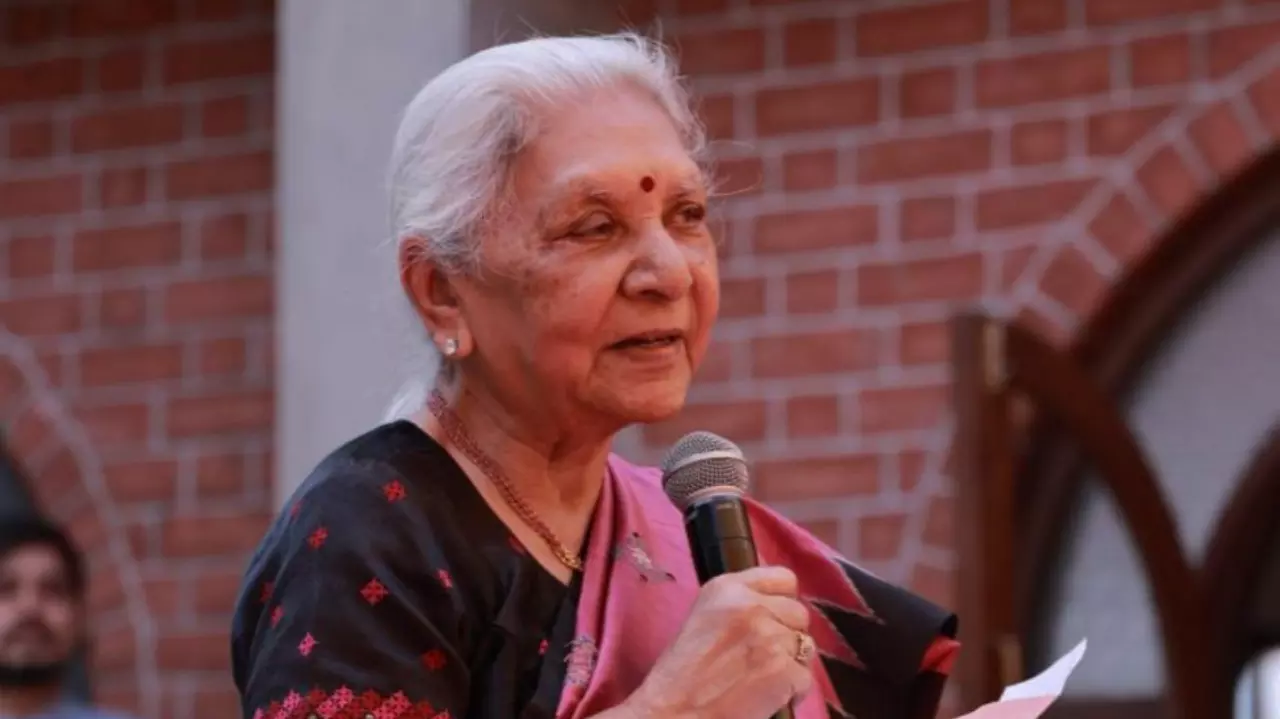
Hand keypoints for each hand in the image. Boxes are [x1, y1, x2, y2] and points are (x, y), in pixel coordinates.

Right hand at [624, 566, 814, 718]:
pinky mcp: (785, 670)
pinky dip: (793, 691)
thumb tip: (774, 607)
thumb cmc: (681, 673)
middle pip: (798, 613)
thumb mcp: (703, 617)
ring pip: (806, 646)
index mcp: (727, 587)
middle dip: (787, 634)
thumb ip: (738, 604)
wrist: (675, 713)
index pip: (783, 578)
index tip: (772, 619)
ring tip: (763, 679)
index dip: (781, 602)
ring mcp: (771, 636)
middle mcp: (752, 605)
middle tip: (764, 656)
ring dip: (791, 663)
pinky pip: (806, 678)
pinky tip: (768, 698)